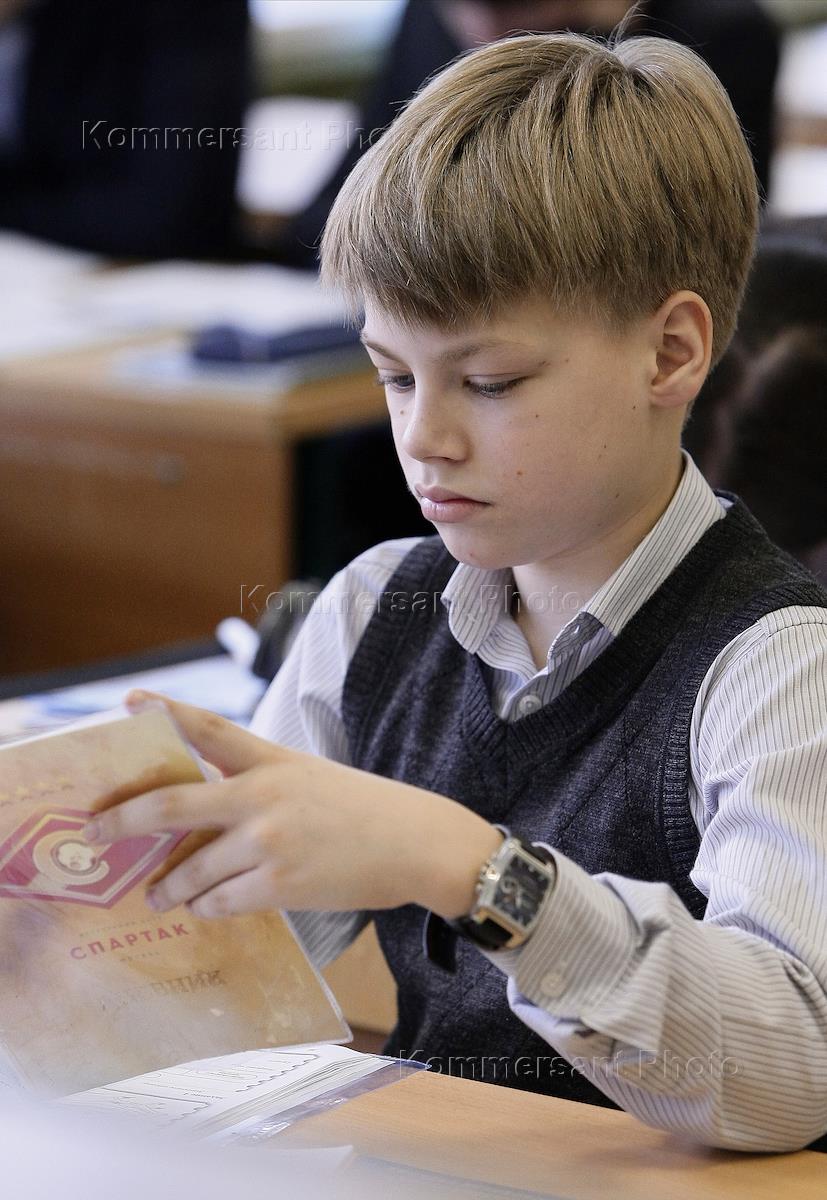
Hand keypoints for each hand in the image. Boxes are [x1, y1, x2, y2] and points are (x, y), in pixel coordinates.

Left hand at [84, 692, 502, 920]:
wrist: (416, 843)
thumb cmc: (364, 810)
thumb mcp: (308, 777)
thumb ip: (258, 784)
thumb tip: (202, 813)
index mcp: (272, 760)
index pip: (210, 729)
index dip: (166, 712)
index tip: (130, 702)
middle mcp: (262, 796)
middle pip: (173, 805)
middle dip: (125, 819)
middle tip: (98, 831)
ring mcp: (267, 841)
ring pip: (192, 870)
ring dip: (168, 886)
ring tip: (157, 894)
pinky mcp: (278, 884)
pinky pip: (220, 901)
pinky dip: (206, 907)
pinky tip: (202, 907)